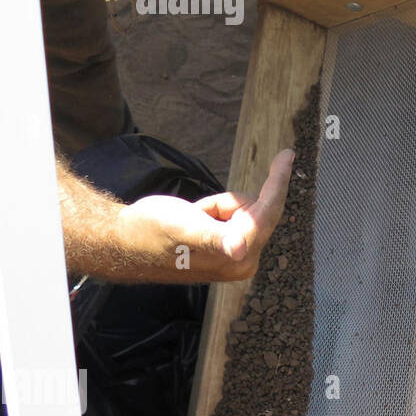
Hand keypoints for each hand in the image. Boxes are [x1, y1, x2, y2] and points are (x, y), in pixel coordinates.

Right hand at [112, 150, 294, 282]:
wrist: (127, 239)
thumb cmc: (150, 231)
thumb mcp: (184, 227)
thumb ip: (214, 238)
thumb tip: (238, 250)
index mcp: (237, 257)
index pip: (268, 212)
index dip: (278, 182)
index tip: (287, 154)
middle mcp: (243, 261)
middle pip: (258, 210)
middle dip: (230, 202)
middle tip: (200, 211)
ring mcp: (237, 257)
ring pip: (246, 210)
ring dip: (221, 206)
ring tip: (195, 216)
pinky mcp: (229, 250)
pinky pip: (236, 216)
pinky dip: (218, 210)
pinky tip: (199, 219)